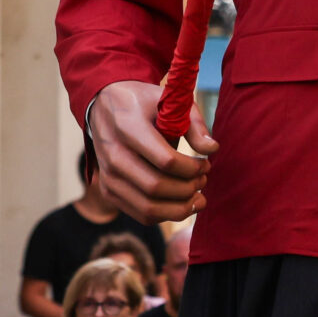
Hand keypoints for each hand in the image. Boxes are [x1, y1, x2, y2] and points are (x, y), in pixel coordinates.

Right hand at [85, 80, 212, 222]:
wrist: (105, 108)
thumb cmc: (143, 104)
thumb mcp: (168, 101)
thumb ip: (193, 124)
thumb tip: (212, 149)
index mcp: (128, 127)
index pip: (165, 160)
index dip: (192, 168)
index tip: (205, 164)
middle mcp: (113, 155)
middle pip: (156, 187)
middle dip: (188, 189)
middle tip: (203, 179)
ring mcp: (108, 176)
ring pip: (149, 208)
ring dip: (180, 208)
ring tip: (198, 197)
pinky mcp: (109, 191)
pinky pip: (141, 214)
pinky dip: (167, 215)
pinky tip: (183, 204)